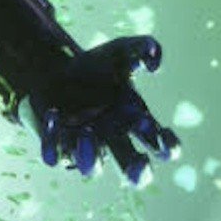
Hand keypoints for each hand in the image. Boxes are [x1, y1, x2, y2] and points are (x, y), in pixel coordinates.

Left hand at [23, 34, 179, 183]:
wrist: (53, 68)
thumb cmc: (94, 65)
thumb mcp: (119, 50)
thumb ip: (143, 47)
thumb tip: (154, 64)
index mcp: (135, 124)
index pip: (163, 149)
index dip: (168, 147)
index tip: (161, 132)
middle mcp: (113, 140)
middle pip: (135, 173)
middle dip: (140, 173)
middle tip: (140, 162)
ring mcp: (84, 146)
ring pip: (92, 168)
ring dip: (92, 156)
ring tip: (88, 132)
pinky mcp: (55, 144)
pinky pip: (54, 155)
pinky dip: (53, 141)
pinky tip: (53, 115)